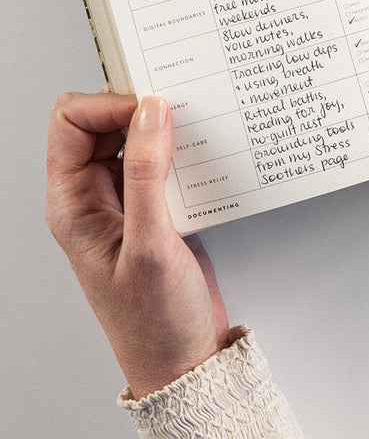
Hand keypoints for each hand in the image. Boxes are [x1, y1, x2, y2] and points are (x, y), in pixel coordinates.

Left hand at [45, 92, 229, 397]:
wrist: (184, 360)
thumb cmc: (155, 321)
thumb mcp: (151, 246)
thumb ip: (148, 174)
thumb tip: (152, 111)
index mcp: (73, 204)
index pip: (71, 124)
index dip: (108, 105)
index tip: (151, 106)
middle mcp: (93, 196)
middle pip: (100, 123)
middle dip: (136, 107)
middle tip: (177, 104)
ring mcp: (124, 201)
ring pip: (132, 137)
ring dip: (161, 126)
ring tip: (193, 124)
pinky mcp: (155, 207)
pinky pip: (160, 159)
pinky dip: (180, 148)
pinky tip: (203, 153)